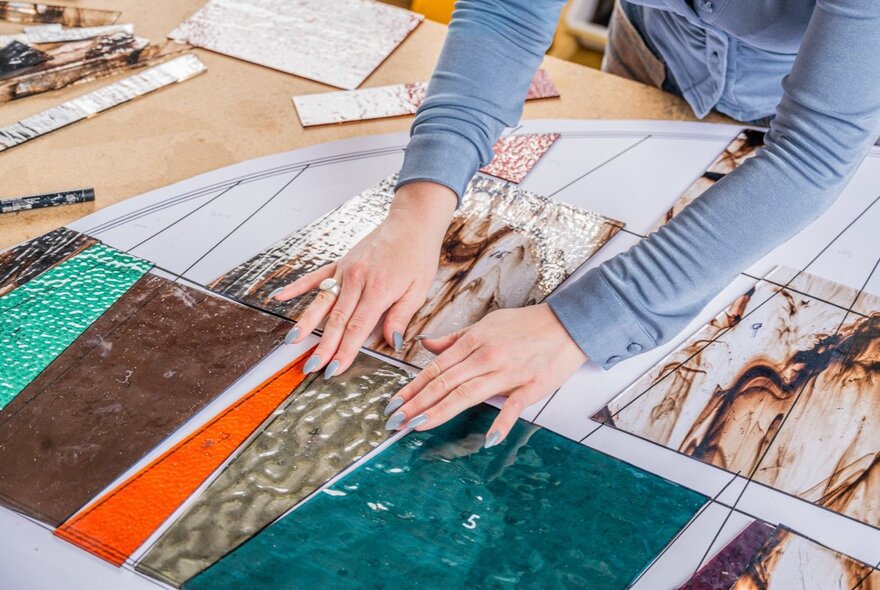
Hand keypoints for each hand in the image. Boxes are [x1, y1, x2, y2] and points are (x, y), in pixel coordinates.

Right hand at [273, 182, 456, 377]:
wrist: (412, 222)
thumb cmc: (417, 255)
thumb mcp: (419, 289)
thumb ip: (401, 316)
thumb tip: (391, 343)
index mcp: (378, 290)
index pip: (357, 329)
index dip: (345, 352)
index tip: (333, 371)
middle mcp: (357, 280)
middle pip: (336, 320)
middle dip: (323, 346)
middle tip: (310, 367)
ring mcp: (345, 270)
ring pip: (321, 302)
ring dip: (306, 323)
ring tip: (292, 341)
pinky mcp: (340, 262)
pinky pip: (315, 277)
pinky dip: (296, 287)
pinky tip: (279, 297)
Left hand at [382, 303, 587, 446]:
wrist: (567, 324)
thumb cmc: (526, 325)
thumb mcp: (486, 324)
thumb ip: (456, 338)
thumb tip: (427, 345)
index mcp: (474, 341)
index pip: (436, 368)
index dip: (413, 387)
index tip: (394, 403)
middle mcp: (486, 357)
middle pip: (445, 383)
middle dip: (417, 403)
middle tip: (396, 421)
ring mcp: (508, 372)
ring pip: (468, 394)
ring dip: (441, 411)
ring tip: (418, 426)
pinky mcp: (532, 386)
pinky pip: (514, 406)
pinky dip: (502, 423)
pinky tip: (488, 440)